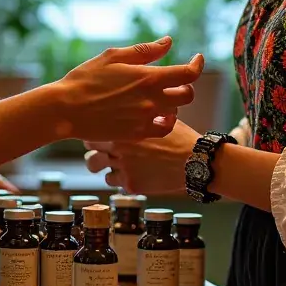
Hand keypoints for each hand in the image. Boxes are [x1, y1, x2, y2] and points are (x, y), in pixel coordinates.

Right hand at [56, 37, 204, 142]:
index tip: (197, 59)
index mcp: (148, 78)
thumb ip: (145, 51)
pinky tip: (155, 115)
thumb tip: (168, 42)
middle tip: (174, 81)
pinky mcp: (136, 134)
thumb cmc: (86, 78)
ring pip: (175, 113)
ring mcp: (145, 119)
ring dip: (172, 104)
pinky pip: (162, 130)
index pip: (187, 73)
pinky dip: (164, 122)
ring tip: (159, 97)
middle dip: (184, 86)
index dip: (196, 65)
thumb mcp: (113, 57)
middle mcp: (151, 100)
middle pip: (186, 95)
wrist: (66, 109)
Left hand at [83, 119, 199, 194]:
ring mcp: (122, 166)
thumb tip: (140, 101)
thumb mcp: (161, 117)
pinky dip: (118, 178)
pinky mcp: (130, 183)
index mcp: (124, 127)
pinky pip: (112, 181)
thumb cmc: (181, 138)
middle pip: (90, 147)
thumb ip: (144, 113)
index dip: (97, 130)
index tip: (102, 131)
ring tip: (111, 163)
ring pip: (96, 165)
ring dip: (103, 164)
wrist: (195, 162)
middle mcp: (118, 146)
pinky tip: (129, 173)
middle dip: (96, 147)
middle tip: (102, 148)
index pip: (95, 128)